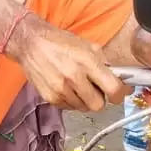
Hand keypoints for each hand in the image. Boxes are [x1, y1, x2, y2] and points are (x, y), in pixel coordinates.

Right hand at [6, 14, 126, 111]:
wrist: (30, 43)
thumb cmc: (60, 42)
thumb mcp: (87, 45)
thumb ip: (103, 63)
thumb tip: (118, 78)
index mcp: (87, 61)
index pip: (113, 88)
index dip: (119, 94)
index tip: (118, 93)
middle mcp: (74, 77)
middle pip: (98, 105)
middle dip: (100, 98)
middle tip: (95, 89)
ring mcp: (60, 89)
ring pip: (83, 108)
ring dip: (84, 99)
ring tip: (77, 85)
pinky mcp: (50, 98)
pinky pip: (69, 107)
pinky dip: (71, 100)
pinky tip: (66, 87)